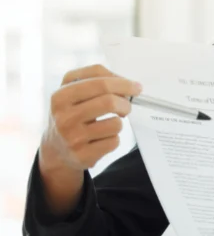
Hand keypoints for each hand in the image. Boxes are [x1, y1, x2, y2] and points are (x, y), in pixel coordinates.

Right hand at [38, 64, 142, 216]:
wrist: (53, 154)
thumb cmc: (72, 116)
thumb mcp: (73, 95)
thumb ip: (96, 80)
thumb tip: (132, 82)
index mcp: (60, 95)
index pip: (98, 81)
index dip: (123, 82)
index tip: (137, 87)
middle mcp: (62, 115)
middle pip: (109, 100)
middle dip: (126, 101)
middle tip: (132, 104)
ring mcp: (71, 136)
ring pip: (115, 122)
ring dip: (120, 123)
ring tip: (110, 124)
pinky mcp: (82, 155)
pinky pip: (114, 141)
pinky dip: (114, 140)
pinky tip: (100, 142)